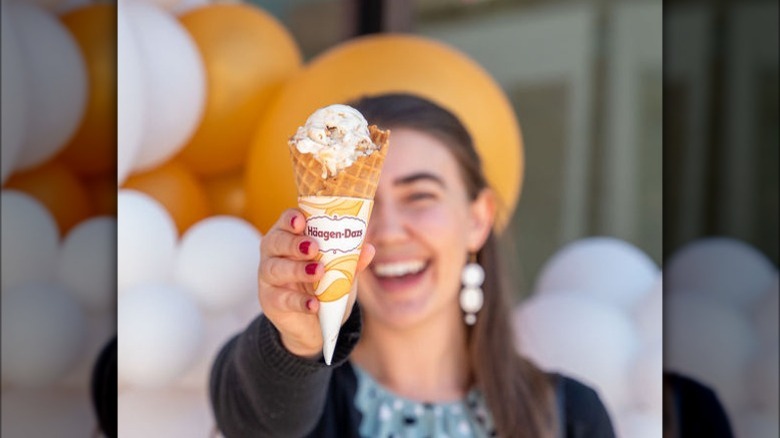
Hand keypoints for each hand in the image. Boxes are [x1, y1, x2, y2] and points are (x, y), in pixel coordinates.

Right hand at [258, 209, 374, 358]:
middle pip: (275, 242)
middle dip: (293, 243)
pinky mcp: (270, 301)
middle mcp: (274, 254)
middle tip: (314, 248)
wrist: (315, 324)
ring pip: (274, 269)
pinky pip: (281, 299)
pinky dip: (299, 301)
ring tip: (319, 272)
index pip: (286, 221)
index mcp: (290, 237)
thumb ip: (351, 261)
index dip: (290, 219)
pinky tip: (313, 304)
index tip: (302, 220)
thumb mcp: (341, 272)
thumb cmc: (325, 286)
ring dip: (297, 269)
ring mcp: (268, 278)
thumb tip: (368, 249)